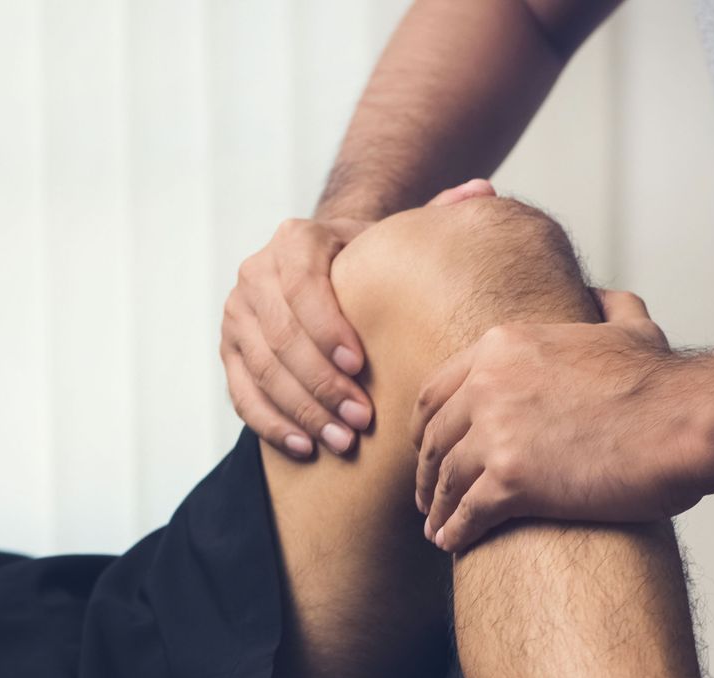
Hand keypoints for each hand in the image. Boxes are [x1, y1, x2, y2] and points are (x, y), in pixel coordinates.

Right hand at [223, 178, 498, 457]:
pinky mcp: (229, 353)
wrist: (325, 271)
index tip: (360, 365)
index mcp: (294, 241)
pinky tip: (307, 449)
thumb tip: (484, 191)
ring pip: (261, 371)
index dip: (326, 327)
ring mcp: (237, 316)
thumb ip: (438, 214)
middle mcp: (255, 273)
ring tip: (342, 441)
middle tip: (360, 419)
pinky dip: (273, 425)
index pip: (301, 284)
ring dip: (301, 411)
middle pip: (280, 336)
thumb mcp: (398, 236)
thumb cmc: (369, 261)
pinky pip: (243, 396)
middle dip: (320, 383)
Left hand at [413, 291, 713, 551]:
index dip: (426, 426)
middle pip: (435, 437)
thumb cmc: (663, 381)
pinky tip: (452, 543)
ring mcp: (495, 433)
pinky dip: (454, 530)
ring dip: (436, 507)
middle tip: (426, 494)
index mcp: (503, 346)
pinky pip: (466, 512)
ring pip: (446, 478)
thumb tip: (596, 294)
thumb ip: (605, 305)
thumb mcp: (631, 324)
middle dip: (426, 470)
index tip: (427, 447)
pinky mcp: (510, 481)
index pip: (438, 389)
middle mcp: (488, 385)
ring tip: (436, 527)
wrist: (683, 422)